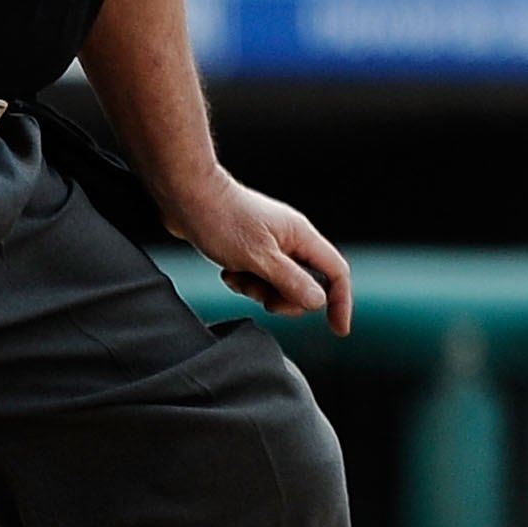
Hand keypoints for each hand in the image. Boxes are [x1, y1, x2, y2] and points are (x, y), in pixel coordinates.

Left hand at [172, 170, 352, 333]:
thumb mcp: (258, 257)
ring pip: (279, 284)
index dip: (341, 302)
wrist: (186, 197)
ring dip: (259, 290)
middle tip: (263, 299)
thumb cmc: (222, 220)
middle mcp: (291, 241)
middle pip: (307, 284)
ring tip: (237, 278)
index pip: (336, 273)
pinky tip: (228, 272)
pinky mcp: (251, 249)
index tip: (338, 330)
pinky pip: (258, 278)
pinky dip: (244, 282)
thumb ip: (290, 281)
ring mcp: (271, 245)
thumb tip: (318, 301)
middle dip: (285, 299)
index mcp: (302, 237)